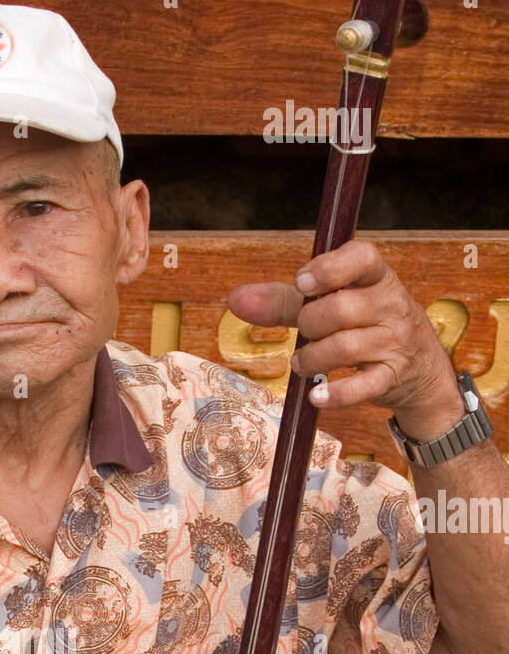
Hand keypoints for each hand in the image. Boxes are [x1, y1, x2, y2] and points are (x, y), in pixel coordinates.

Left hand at [227, 239, 464, 439]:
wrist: (418, 368)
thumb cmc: (365, 327)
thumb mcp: (332, 306)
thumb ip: (285, 302)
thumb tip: (236, 299)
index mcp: (376, 277)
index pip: (363, 257)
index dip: (330, 268)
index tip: (302, 283)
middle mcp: (391, 304)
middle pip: (341, 308)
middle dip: (309, 323)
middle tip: (303, 332)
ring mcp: (394, 342)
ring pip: (345, 347)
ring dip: (312, 358)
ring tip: (302, 364)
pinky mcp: (392, 377)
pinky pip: (362, 387)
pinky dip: (336, 394)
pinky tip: (316, 396)